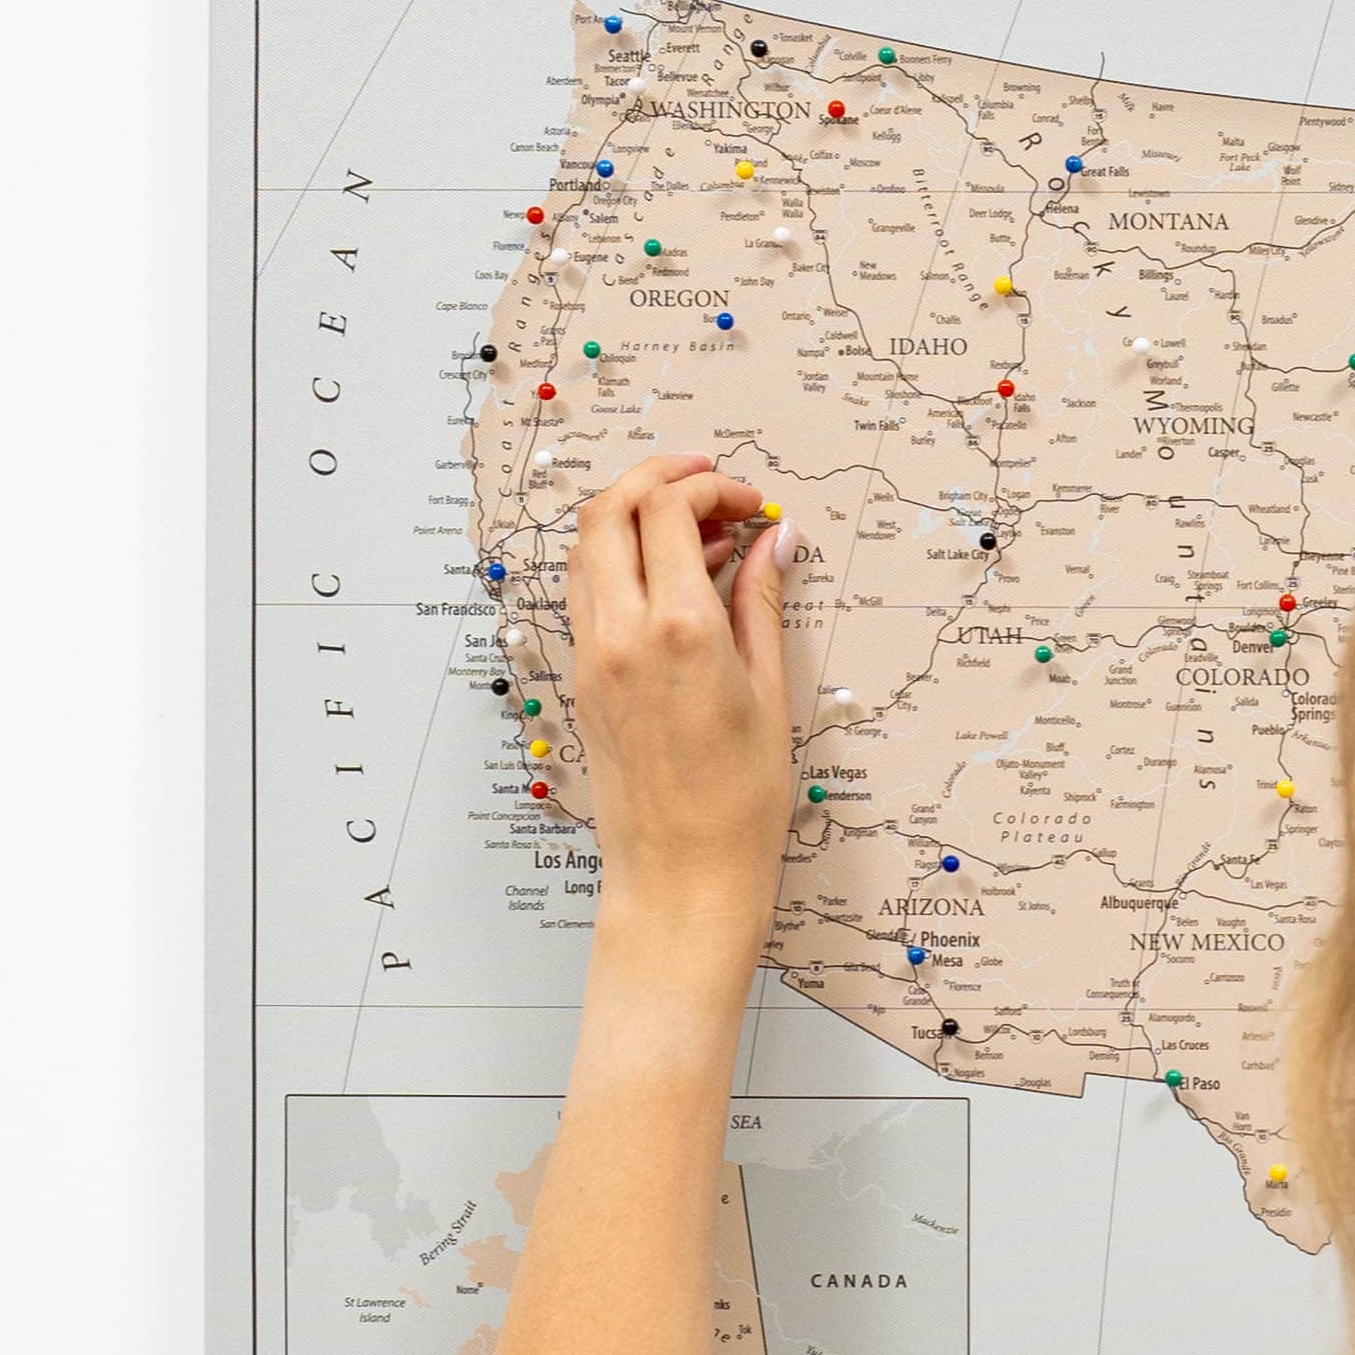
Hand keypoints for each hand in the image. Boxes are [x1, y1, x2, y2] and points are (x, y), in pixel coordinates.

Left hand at [563, 452, 794, 972]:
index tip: (752, 504)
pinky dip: (619, 558)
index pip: (670, 510)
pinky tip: (668, 578)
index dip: (711, 487)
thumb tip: (774, 541)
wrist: (682, 876)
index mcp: (678, 631)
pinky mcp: (580, 675)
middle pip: (612, 507)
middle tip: (713, 487)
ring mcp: (590, 653)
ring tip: (694, 530)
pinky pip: (586, 588)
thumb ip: (763, 604)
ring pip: (586, 542)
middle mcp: (621, 632)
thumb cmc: (739, 804)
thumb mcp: (770, 694)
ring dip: (632, 513)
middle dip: (661, 478)